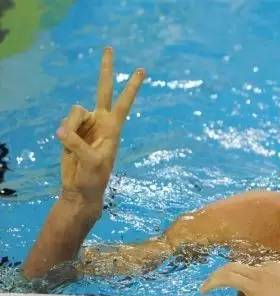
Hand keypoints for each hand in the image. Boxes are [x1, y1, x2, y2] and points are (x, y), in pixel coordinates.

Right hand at [56, 47, 144, 207]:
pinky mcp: (70, 129)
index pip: (125, 102)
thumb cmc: (94, 177)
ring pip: (75, 111)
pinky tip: (67, 146)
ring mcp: (85, 123)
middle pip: (104, 89)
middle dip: (106, 69)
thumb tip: (62, 130)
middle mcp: (101, 120)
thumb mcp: (92, 161)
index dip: (132, 86)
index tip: (141, 70)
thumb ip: (78, 143)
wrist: (80, 188)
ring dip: (71, 128)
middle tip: (109, 47)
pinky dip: (63, 134)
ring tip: (73, 145)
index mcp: (114, 127)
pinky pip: (64, 123)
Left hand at [200, 261, 279, 295]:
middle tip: (207, 284)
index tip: (233, 288)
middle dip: (216, 274)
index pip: (246, 268)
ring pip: (226, 278)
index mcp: (267, 267)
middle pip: (230, 267)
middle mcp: (258, 273)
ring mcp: (255, 288)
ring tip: (203, 290)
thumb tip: (268, 278)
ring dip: (211, 283)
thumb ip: (276, 274)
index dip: (236, 277)